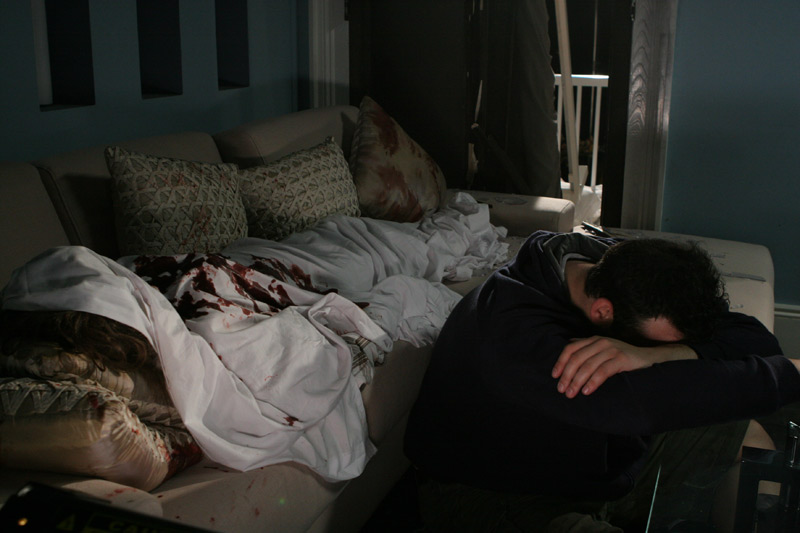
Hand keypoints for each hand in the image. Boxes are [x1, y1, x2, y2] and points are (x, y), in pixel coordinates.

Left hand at [551, 336, 695, 397]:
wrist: (649, 358)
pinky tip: (587, 391)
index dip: (560, 362)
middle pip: (577, 358)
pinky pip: (603, 371)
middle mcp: (600, 342)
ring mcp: (611, 349)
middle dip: (567, 375)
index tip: (554, 376)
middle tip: (562, 390)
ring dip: (577, 381)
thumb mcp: (603, 352)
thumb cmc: (622, 358)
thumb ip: (587, 352)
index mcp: (593, 340)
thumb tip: (566, 356)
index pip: (570, 348)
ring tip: (571, 394)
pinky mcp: (622, 358)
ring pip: (588, 365)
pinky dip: (593, 382)